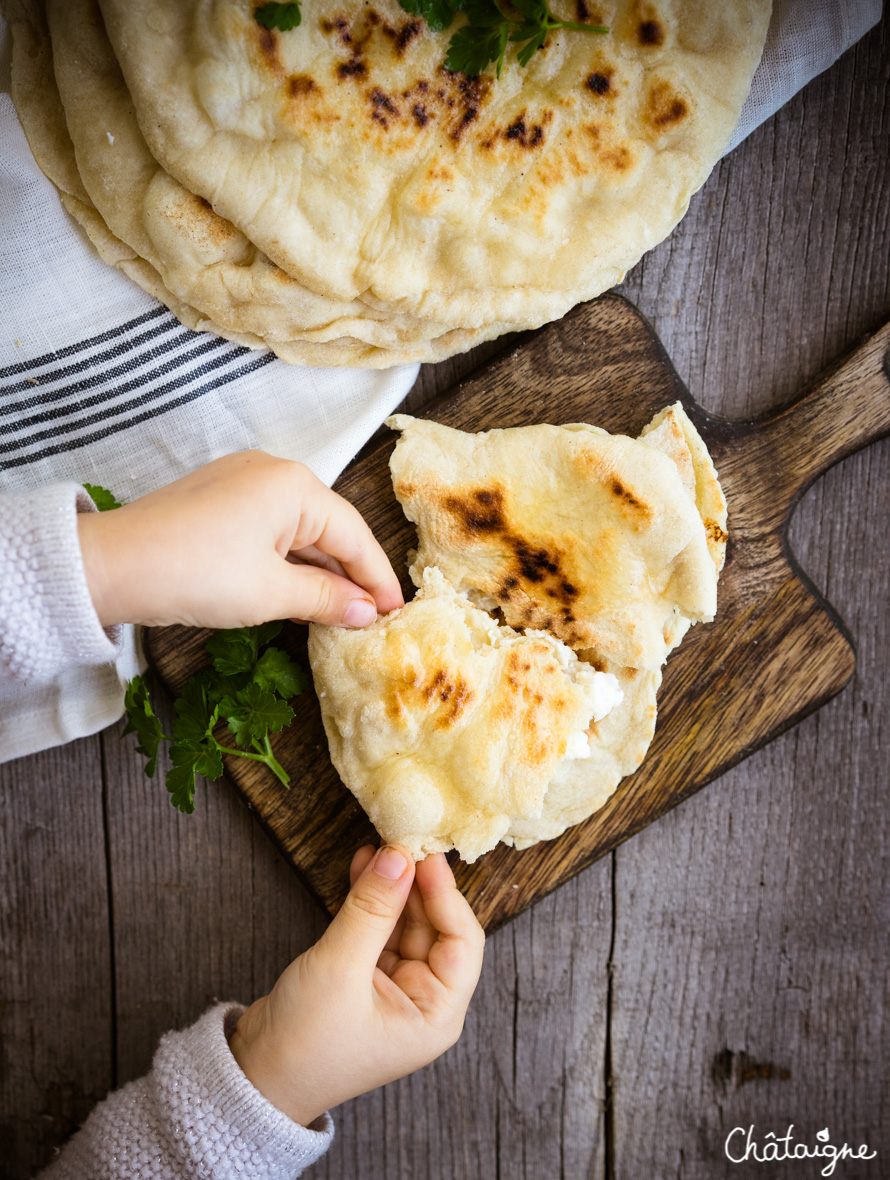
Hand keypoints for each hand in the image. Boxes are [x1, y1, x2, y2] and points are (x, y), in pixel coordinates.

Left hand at [77, 451, 402, 627]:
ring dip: (318, 573)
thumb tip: (367, 612)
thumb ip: (326, 599)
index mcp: (294, 485)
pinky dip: (288, 565)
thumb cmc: (195, 573)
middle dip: (350, 576)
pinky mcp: (219, 502)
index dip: (377, 578)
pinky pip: (270, 533)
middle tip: (373, 618)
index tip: (397, 612)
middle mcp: (272, 473)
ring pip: (299, 533)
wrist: (110, 567)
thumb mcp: (271, 592)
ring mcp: (242, 484)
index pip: (354, 534)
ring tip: (340, 614)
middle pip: (329, 529)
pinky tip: (298, 596)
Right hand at [228, 846, 484, 1125]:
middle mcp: (422, 1001)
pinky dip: (371, 900)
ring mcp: (393, 988)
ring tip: (379, 847)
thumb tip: (398, 856)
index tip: (426, 857)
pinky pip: (378, 928)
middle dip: (416, 885)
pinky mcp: (365, 976)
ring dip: (392, 887)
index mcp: (435, 1015)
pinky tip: (364, 867)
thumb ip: (371, 909)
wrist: (252, 1077)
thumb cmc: (304, 1044)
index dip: (446, 895)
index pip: (462, 943)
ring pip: (405, 923)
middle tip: (401, 842)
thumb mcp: (340, 969)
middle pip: (434, 927)